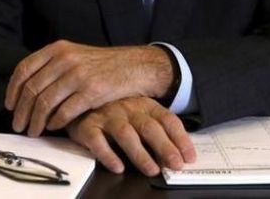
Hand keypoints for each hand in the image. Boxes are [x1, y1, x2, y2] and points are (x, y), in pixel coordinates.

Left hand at [5, 40, 174, 135]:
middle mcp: (65, 59)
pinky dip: (55, 122)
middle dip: (21, 112)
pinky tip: (54, 127)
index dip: (13, 90)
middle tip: (18, 126)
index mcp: (58, 49)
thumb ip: (51, 66)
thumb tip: (24, 90)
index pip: (24, 69)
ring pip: (45, 103)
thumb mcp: (74, 54)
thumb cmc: (101, 64)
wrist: (134, 66)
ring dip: (35, 122)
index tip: (10, 106)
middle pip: (32, 89)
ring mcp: (78, 75)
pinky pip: (65, 112)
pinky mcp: (92, 91)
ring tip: (33, 132)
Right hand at [67, 96, 195, 175]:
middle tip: (176, 165)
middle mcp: (128, 108)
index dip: (180, 138)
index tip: (189, 157)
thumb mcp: (139, 114)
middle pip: (149, 127)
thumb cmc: (116, 111)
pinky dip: (107, 155)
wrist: (80, 100)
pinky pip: (97, 141)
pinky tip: (117, 167)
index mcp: (145, 104)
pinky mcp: (88, 126)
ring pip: (126, 134)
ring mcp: (107, 116)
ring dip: (140, 154)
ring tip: (151, 170)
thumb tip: (180, 154)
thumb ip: (157, 130)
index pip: (167, 119)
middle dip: (165, 147)